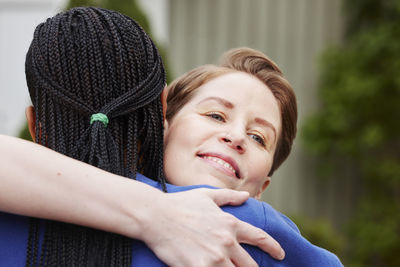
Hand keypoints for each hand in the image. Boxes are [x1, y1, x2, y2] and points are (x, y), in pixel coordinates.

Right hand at [140, 188, 284, 266]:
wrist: (156, 216)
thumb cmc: (180, 204)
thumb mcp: (206, 195)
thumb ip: (228, 197)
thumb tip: (246, 196)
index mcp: (230, 224)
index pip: (259, 237)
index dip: (273, 247)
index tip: (281, 254)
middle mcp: (227, 241)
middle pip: (250, 265)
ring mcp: (215, 257)